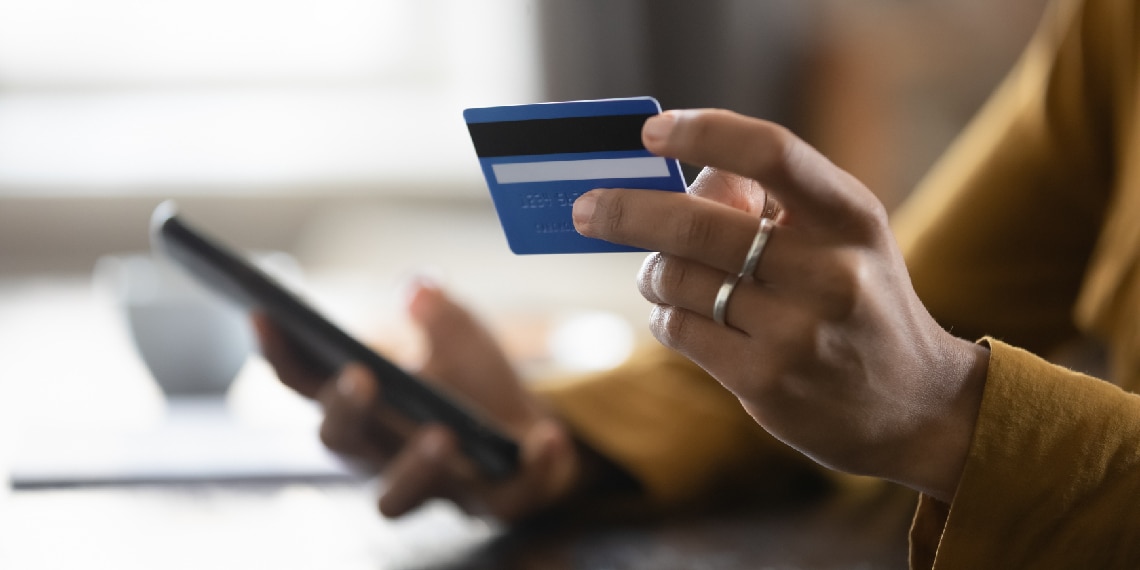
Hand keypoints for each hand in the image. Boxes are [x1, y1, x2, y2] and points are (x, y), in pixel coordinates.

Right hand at [253, 282, 588, 520]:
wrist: (533, 436)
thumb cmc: (476, 388)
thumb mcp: (464, 339)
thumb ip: (441, 315)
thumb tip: (418, 288)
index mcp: (365, 409)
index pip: (308, 385)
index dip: (280, 353)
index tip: (263, 311)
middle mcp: (383, 455)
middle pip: (341, 444)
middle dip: (345, 411)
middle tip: (361, 376)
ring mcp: (433, 487)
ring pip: (397, 499)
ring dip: (415, 465)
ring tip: (441, 432)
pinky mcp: (493, 504)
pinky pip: (509, 498)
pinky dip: (532, 468)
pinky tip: (547, 440)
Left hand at [572, 109, 988, 501]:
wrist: (913, 407)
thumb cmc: (860, 304)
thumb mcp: (843, 238)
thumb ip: (772, 202)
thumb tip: (680, 182)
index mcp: (852, 217)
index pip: (772, 153)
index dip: (705, 133)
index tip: (652, 133)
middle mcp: (830, 272)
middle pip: (698, 223)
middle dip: (626, 211)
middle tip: (588, 208)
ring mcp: (797, 331)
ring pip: (676, 278)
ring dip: (651, 272)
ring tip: (661, 274)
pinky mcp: (765, 380)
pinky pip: (677, 328)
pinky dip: (665, 314)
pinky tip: (685, 315)